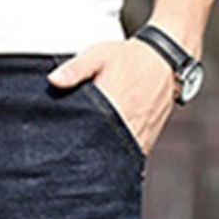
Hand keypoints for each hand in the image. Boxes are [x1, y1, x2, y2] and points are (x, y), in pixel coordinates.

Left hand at [47, 37, 177, 158]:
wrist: (166, 60)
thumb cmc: (130, 58)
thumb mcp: (98, 56)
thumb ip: (75, 69)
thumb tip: (53, 80)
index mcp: (112, 104)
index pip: (88, 133)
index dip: (73, 143)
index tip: (62, 146)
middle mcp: (127, 124)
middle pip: (100, 151)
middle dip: (84, 155)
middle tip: (69, 158)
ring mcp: (137, 136)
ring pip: (114, 159)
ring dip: (100, 161)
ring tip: (85, 161)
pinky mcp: (145, 143)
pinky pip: (128, 159)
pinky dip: (116, 162)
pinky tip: (104, 160)